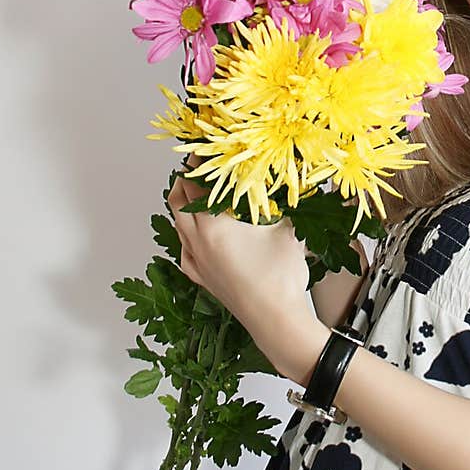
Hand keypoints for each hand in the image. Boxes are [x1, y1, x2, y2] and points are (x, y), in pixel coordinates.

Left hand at [166, 166, 314, 358]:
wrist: (275, 320)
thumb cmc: (280, 277)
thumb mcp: (287, 229)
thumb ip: (284, 203)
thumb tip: (292, 184)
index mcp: (213, 224)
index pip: (196, 182)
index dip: (197, 162)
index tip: (202, 149)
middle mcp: (197, 241)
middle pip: (177, 200)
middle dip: (185, 180)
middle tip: (197, 167)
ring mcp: (196, 261)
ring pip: (177, 225)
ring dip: (183, 206)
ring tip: (196, 194)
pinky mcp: (200, 278)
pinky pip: (183, 249)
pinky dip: (186, 234)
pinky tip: (196, 234)